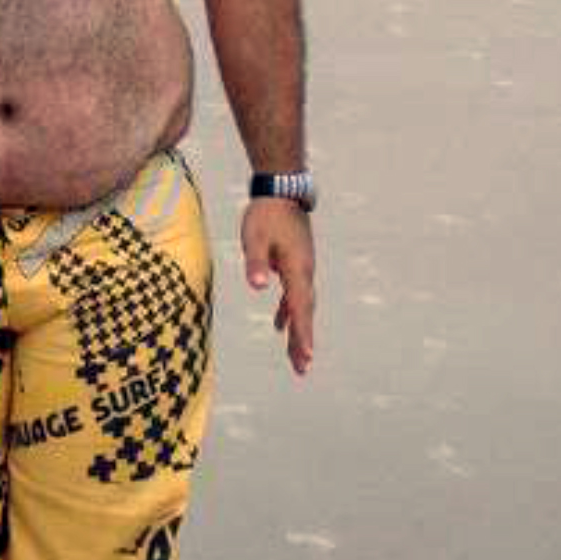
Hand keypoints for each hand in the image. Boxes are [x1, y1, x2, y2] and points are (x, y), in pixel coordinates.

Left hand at [242, 198, 315, 376]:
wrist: (281, 191)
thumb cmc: (265, 214)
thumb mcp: (255, 237)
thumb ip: (256, 263)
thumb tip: (258, 286)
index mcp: (296, 269)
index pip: (300, 307)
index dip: (303, 333)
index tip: (306, 357)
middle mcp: (304, 272)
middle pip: (305, 312)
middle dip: (303, 341)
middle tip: (302, 369)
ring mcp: (301, 268)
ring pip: (302, 306)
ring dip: (298, 331)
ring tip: (296, 358)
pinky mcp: (295, 263)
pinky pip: (294, 295)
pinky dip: (288, 312)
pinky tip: (279, 325)